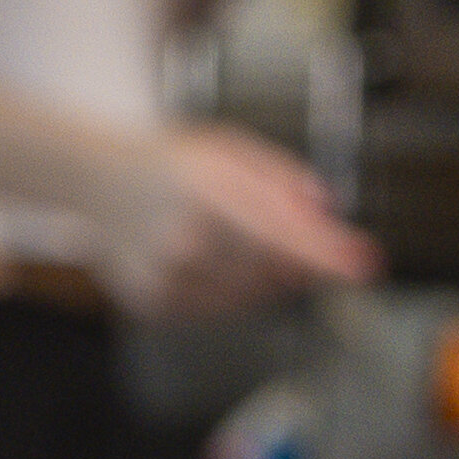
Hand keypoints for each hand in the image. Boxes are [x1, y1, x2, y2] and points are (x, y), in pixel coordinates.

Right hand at [92, 126, 375, 319]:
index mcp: (206, 189)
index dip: (325, 252)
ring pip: (249, 296)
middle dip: (294, 259)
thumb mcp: (229, 148)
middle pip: (272, 270)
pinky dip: (227, 289)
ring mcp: (168, 278)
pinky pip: (218, 309)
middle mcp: (185, 239)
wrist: (96, 183)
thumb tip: (324, 213)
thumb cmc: (168, 164)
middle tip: (292, 238)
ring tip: (229, 239)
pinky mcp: (157, 304)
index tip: (362, 264)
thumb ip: (281, 178)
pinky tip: (203, 258)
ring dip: (261, 275)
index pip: (281, 230)